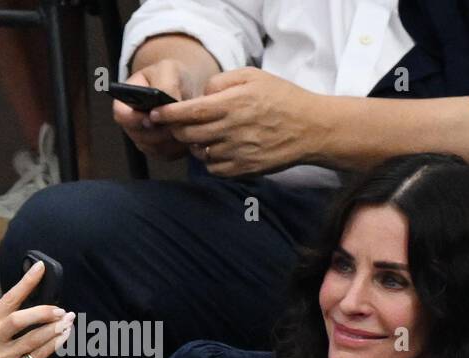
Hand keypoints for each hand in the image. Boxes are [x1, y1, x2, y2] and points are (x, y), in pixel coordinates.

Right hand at [0, 261, 72, 357]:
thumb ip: (6, 322)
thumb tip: (38, 305)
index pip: (7, 299)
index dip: (25, 282)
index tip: (40, 267)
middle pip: (19, 319)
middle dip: (43, 312)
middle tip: (61, 310)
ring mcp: (2, 357)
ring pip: (34, 338)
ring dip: (55, 329)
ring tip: (68, 321)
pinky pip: (40, 355)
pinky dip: (55, 344)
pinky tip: (65, 337)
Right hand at [112, 62, 197, 160]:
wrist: (186, 90)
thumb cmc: (172, 77)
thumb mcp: (169, 71)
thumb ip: (166, 85)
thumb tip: (167, 103)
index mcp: (126, 102)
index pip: (122, 116)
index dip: (135, 119)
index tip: (153, 116)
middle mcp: (132, 125)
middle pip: (141, 137)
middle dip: (161, 131)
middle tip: (178, 122)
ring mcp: (146, 141)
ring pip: (157, 148)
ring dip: (173, 139)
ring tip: (187, 124)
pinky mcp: (162, 151)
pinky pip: (169, 154)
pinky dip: (181, 146)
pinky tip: (190, 132)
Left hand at [150, 68, 322, 176]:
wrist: (313, 129)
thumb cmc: (283, 99)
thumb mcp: (252, 76)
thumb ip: (221, 82)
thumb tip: (201, 96)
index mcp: (231, 105)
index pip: (187, 112)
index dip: (166, 114)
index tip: (156, 113)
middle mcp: (232, 130)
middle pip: (188, 134)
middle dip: (176, 129)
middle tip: (175, 125)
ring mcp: (240, 152)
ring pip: (200, 154)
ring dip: (194, 146)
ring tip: (200, 137)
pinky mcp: (248, 169)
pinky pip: (216, 170)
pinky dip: (210, 162)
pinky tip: (217, 152)